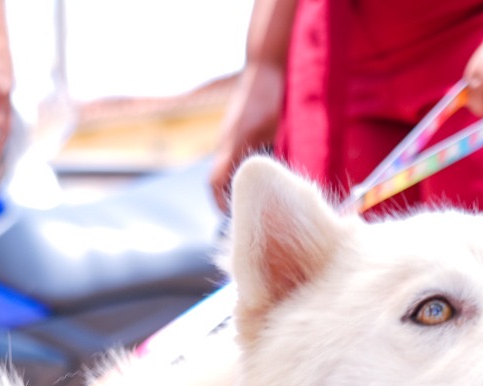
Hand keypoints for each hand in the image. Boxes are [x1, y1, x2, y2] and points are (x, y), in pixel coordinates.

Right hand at [209, 60, 286, 211]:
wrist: (265, 68)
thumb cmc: (263, 97)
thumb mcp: (259, 128)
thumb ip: (246, 154)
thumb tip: (235, 183)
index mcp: (228, 148)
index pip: (214, 185)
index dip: (220, 204)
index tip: (231, 221)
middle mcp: (228, 145)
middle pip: (220, 181)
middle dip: (228, 201)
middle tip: (245, 217)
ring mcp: (236, 138)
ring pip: (232, 170)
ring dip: (238, 187)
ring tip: (256, 203)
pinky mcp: (247, 132)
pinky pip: (243, 159)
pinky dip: (248, 172)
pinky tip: (267, 177)